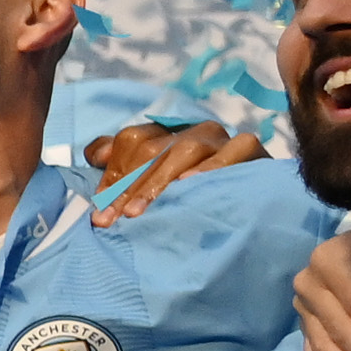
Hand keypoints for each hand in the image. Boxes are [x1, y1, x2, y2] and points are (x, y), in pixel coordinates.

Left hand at [85, 116, 267, 219]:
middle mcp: (191, 131)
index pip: (131, 143)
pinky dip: (210, 168)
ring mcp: (220, 138)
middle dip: (129, 187)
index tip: (100, 216)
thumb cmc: (193, 199)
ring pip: (185, 149)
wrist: (255, 206)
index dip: (112, 176)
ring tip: (139, 212)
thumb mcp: (153, 187)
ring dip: (159, 181)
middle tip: (117, 220)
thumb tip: (96, 156)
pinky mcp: (249, 147)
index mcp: (166, 134)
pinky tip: (189, 185)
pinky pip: (232, 151)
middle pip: (153, 148)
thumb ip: (121, 171)